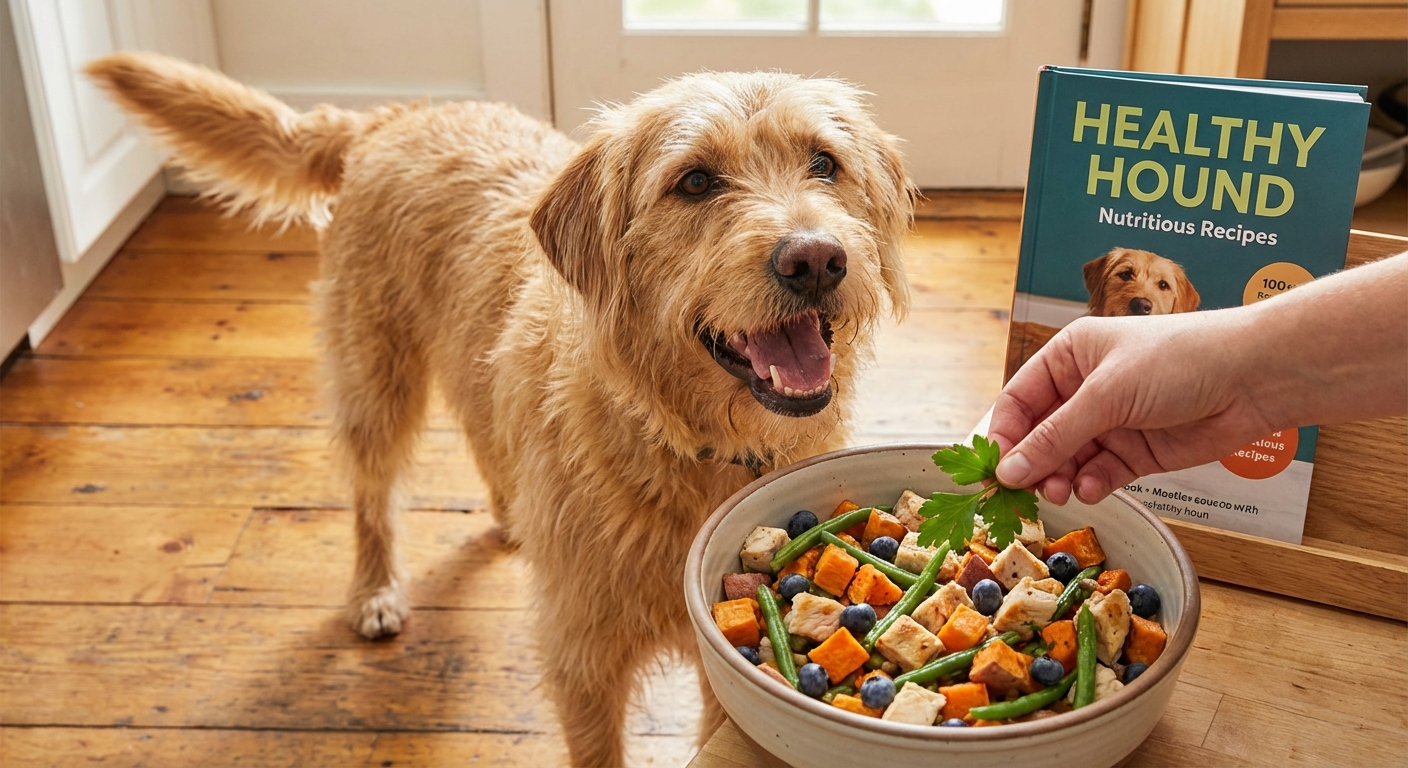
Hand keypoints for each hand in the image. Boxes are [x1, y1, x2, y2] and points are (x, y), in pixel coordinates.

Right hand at [988, 311, 1278, 504]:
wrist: (1254, 378)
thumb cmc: (1180, 360)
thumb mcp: (1107, 394)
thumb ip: (1055, 436)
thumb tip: (1008, 471)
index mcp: (1069, 357)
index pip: (1018, 400)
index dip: (1003, 435)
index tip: (993, 471)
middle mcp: (1085, 389)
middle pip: (1039, 435)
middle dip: (1031, 464)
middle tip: (1024, 492)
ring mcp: (1111, 422)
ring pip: (1067, 459)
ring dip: (1059, 477)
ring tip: (1059, 491)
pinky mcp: (1136, 452)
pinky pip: (1099, 474)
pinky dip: (1090, 484)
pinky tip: (1091, 487)